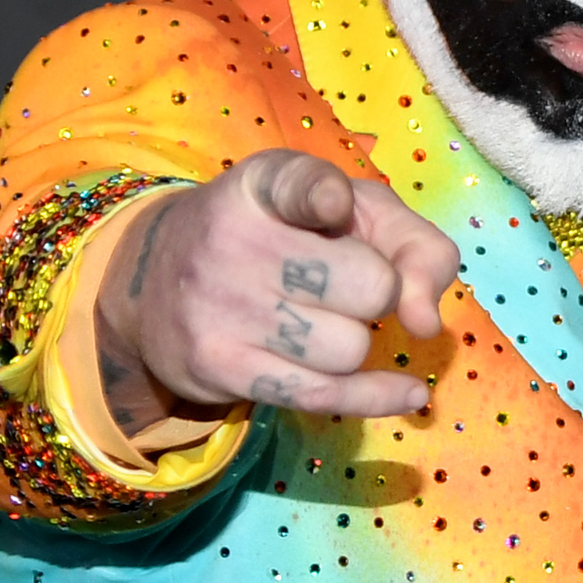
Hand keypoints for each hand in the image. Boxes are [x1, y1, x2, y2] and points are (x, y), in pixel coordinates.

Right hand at [92, 148, 461, 427]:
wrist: (158, 285)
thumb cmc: (282, 239)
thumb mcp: (352, 213)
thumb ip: (415, 246)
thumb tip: (424, 321)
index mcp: (264, 185)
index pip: (301, 185)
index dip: (324, 196)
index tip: (333, 205)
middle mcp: (235, 241)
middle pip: (370, 287)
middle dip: (379, 294)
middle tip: (346, 286)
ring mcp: (223, 308)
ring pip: (350, 350)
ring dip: (357, 342)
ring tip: (323, 321)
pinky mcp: (220, 366)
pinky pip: (324, 395)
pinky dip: (375, 397)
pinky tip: (408, 393)